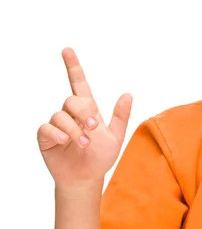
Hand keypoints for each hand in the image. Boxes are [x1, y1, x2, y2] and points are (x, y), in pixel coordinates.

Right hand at [37, 47, 132, 189]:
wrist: (86, 177)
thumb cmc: (101, 157)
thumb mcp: (116, 137)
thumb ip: (120, 117)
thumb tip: (128, 94)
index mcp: (88, 110)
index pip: (79, 83)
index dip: (73, 66)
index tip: (67, 50)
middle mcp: (71, 114)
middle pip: (72, 99)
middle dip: (83, 112)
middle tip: (93, 127)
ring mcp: (57, 125)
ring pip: (60, 115)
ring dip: (73, 129)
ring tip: (84, 143)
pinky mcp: (46, 137)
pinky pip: (46, 127)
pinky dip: (56, 133)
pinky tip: (64, 141)